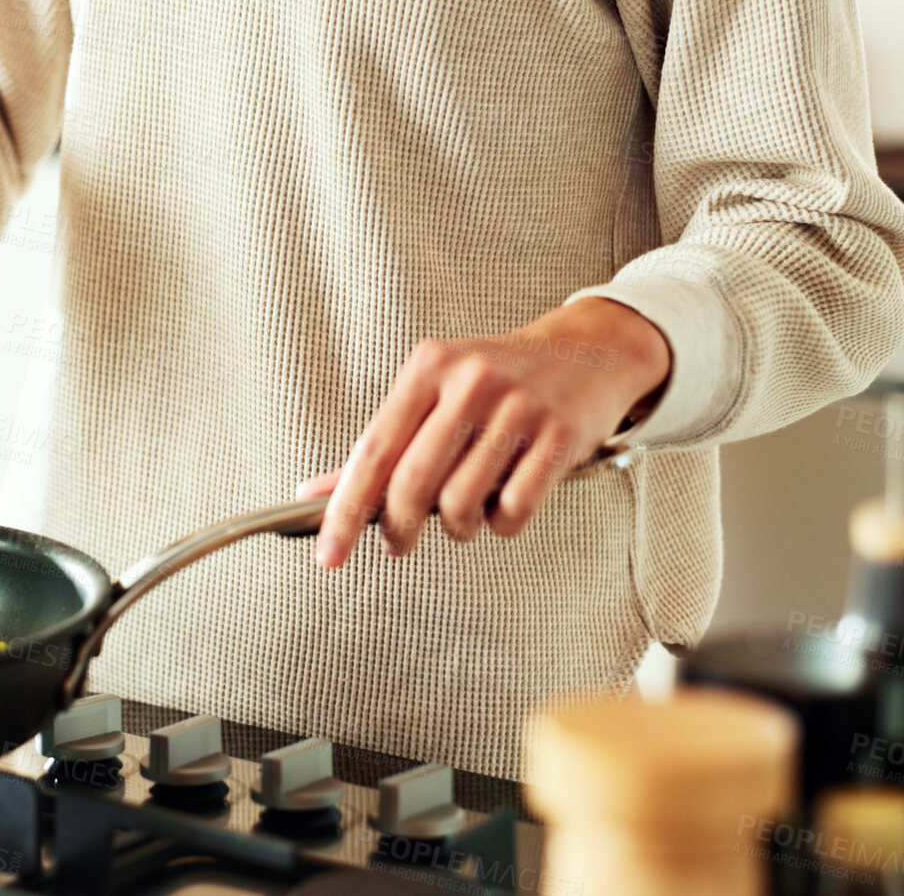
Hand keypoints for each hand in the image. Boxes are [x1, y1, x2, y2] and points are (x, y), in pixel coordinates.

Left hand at [301, 298, 670, 566]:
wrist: (588, 350)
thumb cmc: (501, 380)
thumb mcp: (434, 393)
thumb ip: (381, 446)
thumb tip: (315, 495)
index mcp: (429, 367)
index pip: (373, 450)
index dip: (344, 510)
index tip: (328, 552)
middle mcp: (471, 382)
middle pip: (413, 482)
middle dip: (398, 528)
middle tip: (397, 543)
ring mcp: (520, 407)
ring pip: (462, 502)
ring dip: (457, 527)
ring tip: (464, 514)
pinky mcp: (560, 436)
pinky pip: (514, 509)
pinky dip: (501, 523)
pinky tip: (502, 506)